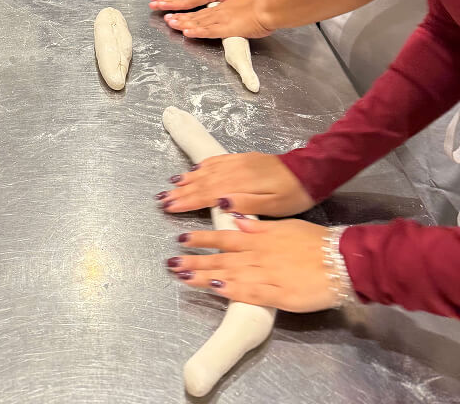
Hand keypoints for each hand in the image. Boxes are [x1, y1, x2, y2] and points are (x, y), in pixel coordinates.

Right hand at [158, 152, 313, 216]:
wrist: (309, 170)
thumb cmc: (293, 194)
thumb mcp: (274, 206)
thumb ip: (246, 204)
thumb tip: (219, 203)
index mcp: (241, 185)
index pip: (207, 194)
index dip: (187, 201)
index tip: (170, 207)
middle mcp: (236, 171)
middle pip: (202, 181)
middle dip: (181, 191)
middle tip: (163, 199)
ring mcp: (238, 163)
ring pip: (207, 170)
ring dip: (188, 178)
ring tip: (171, 184)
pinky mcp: (243, 158)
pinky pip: (217, 160)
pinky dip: (202, 165)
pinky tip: (194, 169)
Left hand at [164, 0, 274, 39]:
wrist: (265, 10)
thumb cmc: (256, 6)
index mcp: (220, 7)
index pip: (200, 12)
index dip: (187, 13)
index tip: (175, 14)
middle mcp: (217, 13)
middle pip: (196, 17)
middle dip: (180, 18)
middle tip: (166, 19)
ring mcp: (220, 20)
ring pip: (198, 23)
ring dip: (184, 24)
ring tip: (170, 23)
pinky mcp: (225, 28)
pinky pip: (208, 31)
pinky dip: (196, 32)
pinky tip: (186, 32)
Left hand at [167, 218, 336, 311]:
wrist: (342, 260)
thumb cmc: (314, 242)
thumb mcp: (285, 226)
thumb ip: (258, 226)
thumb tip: (235, 219)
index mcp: (260, 237)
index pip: (224, 237)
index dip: (202, 239)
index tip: (182, 239)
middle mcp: (259, 255)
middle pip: (221, 258)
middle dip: (195, 260)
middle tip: (171, 262)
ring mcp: (267, 275)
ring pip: (230, 275)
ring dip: (205, 276)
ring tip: (183, 276)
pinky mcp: (279, 295)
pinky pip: (251, 293)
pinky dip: (232, 291)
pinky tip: (215, 290)